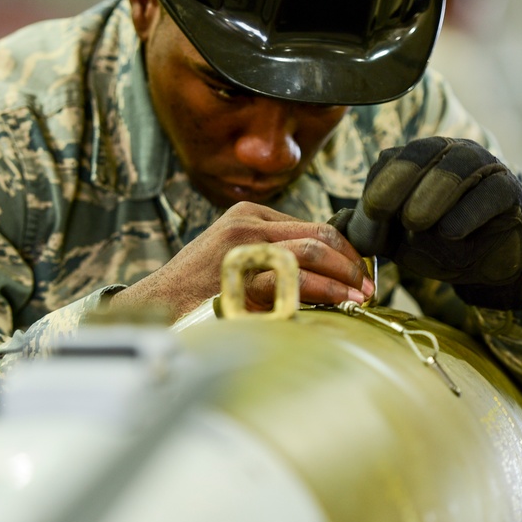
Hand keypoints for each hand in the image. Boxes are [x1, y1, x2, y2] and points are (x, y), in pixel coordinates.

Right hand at [108, 201, 374, 322]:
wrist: (155, 307)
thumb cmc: (194, 292)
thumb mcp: (232, 257)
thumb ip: (271, 255)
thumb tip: (325, 271)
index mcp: (247, 215)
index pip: (311, 225)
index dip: (344, 249)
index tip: (360, 272)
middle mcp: (247, 224)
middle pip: (318, 233)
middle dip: (350, 260)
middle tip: (367, 285)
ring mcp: (243, 246)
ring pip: (311, 251)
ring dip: (343, 276)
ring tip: (358, 296)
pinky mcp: (239, 273)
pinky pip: (294, 278)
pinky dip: (323, 291)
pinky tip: (336, 303)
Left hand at [339, 136, 521, 308]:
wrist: (482, 264)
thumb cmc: (434, 245)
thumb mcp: (394, 240)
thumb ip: (367, 229)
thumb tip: (333, 226)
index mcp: (417, 159)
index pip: (391, 162)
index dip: (376, 190)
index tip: (367, 219)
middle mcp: (450, 153)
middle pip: (421, 153)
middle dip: (397, 183)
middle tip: (381, 213)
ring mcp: (483, 167)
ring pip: (456, 167)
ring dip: (431, 194)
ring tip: (415, 223)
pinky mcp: (510, 190)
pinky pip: (490, 193)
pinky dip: (468, 213)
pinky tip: (451, 234)